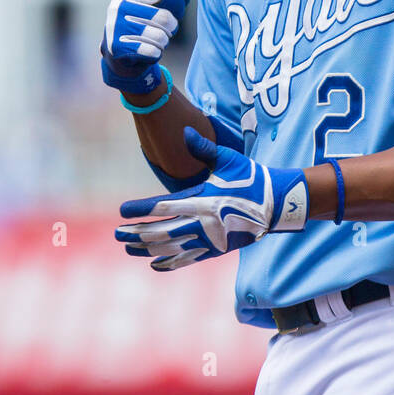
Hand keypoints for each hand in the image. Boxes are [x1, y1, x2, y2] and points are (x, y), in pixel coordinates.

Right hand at [100, 0, 195, 94]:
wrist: (119, 51)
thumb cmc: (143, 21)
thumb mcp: (156, 1)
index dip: (175, 7)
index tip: (170, 13)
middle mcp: (117, 7)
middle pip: (164, 17)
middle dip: (172, 27)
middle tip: (168, 30)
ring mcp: (115, 28)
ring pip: (159, 37)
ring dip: (164, 42)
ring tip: (158, 40)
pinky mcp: (118, 49)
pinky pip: (152, 52)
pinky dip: (157, 53)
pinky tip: (150, 50)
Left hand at [115, 126, 308, 270]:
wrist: (276, 204)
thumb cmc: (251, 178)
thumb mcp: (228, 159)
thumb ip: (203, 148)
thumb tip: (184, 131)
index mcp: (201, 200)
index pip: (162, 207)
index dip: (140, 210)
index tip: (122, 211)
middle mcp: (202, 223)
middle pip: (160, 232)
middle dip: (136, 234)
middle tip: (117, 233)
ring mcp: (208, 239)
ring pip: (170, 249)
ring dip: (146, 249)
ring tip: (128, 248)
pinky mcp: (216, 250)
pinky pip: (187, 259)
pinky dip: (169, 262)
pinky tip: (153, 263)